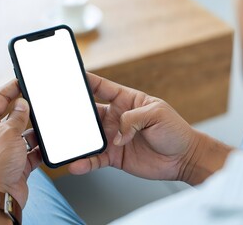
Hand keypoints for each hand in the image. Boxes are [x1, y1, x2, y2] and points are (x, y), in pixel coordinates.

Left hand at [0, 80, 41, 208]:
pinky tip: (48, 145)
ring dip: (36, 132)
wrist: (0, 195)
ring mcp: (7, 150)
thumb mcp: (6, 133)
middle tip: (39, 102)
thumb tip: (22, 104)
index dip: (10, 89)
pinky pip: (33, 150)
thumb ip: (17, 116)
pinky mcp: (19, 162)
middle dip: (26, 112)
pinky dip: (41, 148)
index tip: (21, 81)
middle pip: (13, 117)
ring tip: (46, 127)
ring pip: (25, 134)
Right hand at [69, 73, 205, 181]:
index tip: (67, 77)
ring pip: (88, 137)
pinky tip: (77, 164)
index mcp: (126, 100)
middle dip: (73, 113)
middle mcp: (116, 117)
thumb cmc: (175, 131)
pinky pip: (95, 158)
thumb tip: (117, 135)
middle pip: (88, 112)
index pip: (100, 87)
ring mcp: (114, 137)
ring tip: (64, 143)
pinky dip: (85, 161)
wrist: (183, 158)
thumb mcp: (157, 114)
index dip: (84, 81)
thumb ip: (133, 119)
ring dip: (76, 139)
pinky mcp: (114, 156)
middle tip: (58, 116)